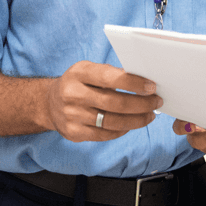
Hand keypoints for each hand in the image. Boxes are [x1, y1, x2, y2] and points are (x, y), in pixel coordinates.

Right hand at [45, 61, 161, 141]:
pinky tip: (131, 125)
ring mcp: (72, 115)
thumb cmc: (77, 83)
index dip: (133, 83)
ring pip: (112, 122)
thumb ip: (111, 74)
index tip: (151, 87)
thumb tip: (143, 82)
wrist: (49, 103)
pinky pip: (105, 135)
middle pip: (114, 103)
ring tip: (149, 115)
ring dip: (136, 120)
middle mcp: (73, 94)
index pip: (110, 78)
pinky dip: (122, 130)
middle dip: (140, 104)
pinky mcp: (74, 133)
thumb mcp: (88, 70)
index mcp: (79, 73)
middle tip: (156, 102)